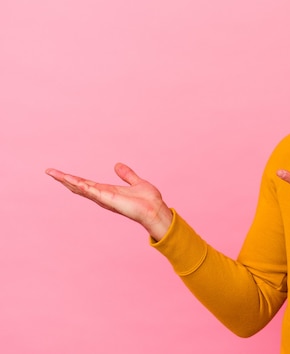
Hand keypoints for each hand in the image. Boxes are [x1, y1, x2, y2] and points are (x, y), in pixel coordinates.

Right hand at [46, 163, 172, 240]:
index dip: (73, 178)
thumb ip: (127, 174)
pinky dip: (83, 186)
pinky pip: (93, 192)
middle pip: (79, 186)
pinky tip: (72, 181)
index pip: (86, 183)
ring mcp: (105, 198)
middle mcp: (103, 195)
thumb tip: (117, 165)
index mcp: (107, 190)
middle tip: (49, 171)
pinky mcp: (110, 200)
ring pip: (82, 188)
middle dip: (64, 179)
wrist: (156, 209)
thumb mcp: (136, 182)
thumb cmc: (148, 200)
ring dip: (68, 181)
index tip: (59, 173)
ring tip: (54, 174)